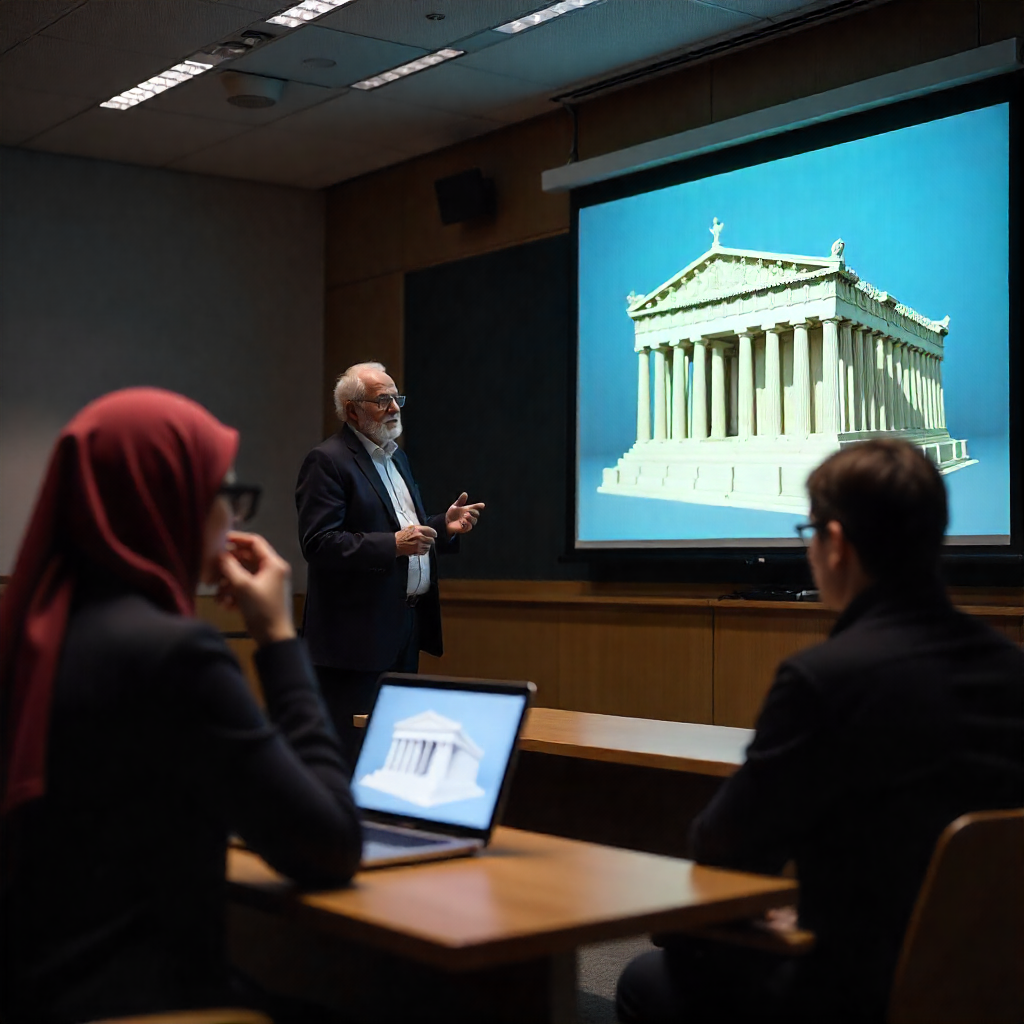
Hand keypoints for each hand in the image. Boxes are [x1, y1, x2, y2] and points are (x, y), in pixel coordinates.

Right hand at [216, 531, 295, 646]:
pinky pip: (243, 588)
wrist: (273, 638)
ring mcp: (266, 584)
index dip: (237, 539)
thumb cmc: (261, 608)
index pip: (254, 542)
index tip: (219, 540)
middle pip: (246, 559)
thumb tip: (219, 554)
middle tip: (212, 570)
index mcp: (273, 564)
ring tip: (218, 593)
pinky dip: (233, 594)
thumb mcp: (243, 586)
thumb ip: (230, 567)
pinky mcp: (260, 597)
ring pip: (242, 575)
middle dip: (228, 565)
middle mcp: (271, 571)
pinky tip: (225, 604)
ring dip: (228, 583)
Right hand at [395, 524, 436, 555]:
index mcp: (418, 530)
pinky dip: (424, 550)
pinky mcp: (417, 551)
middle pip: (431, 540)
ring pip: (428, 546)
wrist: (395, 544)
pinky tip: (420, 548)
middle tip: (428, 540)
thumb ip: (420, 528)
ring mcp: (419, 545)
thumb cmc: (401, 536)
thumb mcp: (410, 528)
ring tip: (422, 544)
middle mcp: (419, 537)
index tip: (434, 535)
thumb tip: (427, 531)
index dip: (433, 533)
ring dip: (427, 545)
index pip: (431, 531)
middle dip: (430, 540)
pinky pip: (425, 551)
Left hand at [445, 492, 484, 535]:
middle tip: (468, 511)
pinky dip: (467, 524)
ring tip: (465, 516)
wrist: (447, 522)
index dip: (479, 506)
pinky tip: (462, 522)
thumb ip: (460, 500)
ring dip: (470, 518)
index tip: (482, 505)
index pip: (476, 507)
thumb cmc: (452, 513)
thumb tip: (465, 493)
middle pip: (476, 514)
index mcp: (468, 509)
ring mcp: (469, 522)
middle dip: (474, 512)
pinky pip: (469, 526)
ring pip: (474, 520)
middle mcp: (470, 515)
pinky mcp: (466, 528)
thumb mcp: (455, 506)